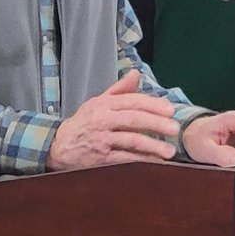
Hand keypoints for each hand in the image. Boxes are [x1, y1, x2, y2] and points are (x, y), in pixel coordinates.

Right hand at [46, 70, 179, 170]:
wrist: (60, 145)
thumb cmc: (84, 122)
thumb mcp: (98, 102)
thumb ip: (119, 89)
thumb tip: (136, 74)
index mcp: (104, 104)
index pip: (132, 101)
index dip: (153, 105)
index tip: (170, 110)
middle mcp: (103, 120)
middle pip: (133, 119)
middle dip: (156, 123)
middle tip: (174, 128)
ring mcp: (102, 139)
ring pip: (131, 140)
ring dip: (152, 146)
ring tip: (169, 151)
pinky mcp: (101, 157)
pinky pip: (125, 158)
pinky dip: (141, 160)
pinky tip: (155, 161)